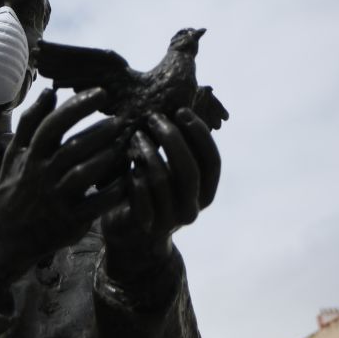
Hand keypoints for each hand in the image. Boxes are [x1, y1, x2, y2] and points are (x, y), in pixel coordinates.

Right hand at [0, 87, 126, 284]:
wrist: (5, 238)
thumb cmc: (14, 189)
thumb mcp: (14, 154)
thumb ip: (31, 122)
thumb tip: (50, 91)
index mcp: (30, 157)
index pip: (52, 125)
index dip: (76, 107)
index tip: (100, 92)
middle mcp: (42, 176)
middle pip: (72, 148)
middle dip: (99, 131)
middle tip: (123, 119)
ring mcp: (56, 200)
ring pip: (84, 174)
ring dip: (107, 158)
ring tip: (126, 144)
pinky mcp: (69, 221)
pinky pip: (95, 205)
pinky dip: (112, 191)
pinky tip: (128, 178)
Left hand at [100, 108, 220, 282]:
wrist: (133, 237)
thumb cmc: (152, 192)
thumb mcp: (171, 171)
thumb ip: (180, 148)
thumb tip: (181, 100)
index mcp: (206, 193)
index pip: (212, 161)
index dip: (199, 134)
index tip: (181, 111)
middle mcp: (193, 208)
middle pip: (189, 170)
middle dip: (172, 139)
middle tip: (154, 117)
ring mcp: (170, 221)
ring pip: (162, 180)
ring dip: (148, 152)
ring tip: (135, 135)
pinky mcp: (145, 226)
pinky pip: (140, 196)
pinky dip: (133, 175)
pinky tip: (126, 163)